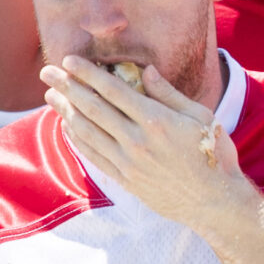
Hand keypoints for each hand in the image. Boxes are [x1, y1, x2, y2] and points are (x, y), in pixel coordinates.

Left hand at [42, 55, 252, 234]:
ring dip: (65, 111)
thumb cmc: (214, 155)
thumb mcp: (202, 117)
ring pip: (87, 131)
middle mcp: (137, 140)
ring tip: (51, 95)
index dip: (89, 74)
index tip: (70, 61)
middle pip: (93, 108)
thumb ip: (169, 94)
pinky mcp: (125, 179)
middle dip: (67, 87)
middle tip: (47, 72)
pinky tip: (67, 125)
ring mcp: (128, 162)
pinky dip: (76, 138)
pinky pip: (93, 155)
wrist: (215, 202)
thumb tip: (145, 71)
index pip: (113, 91)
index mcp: (157, 120)